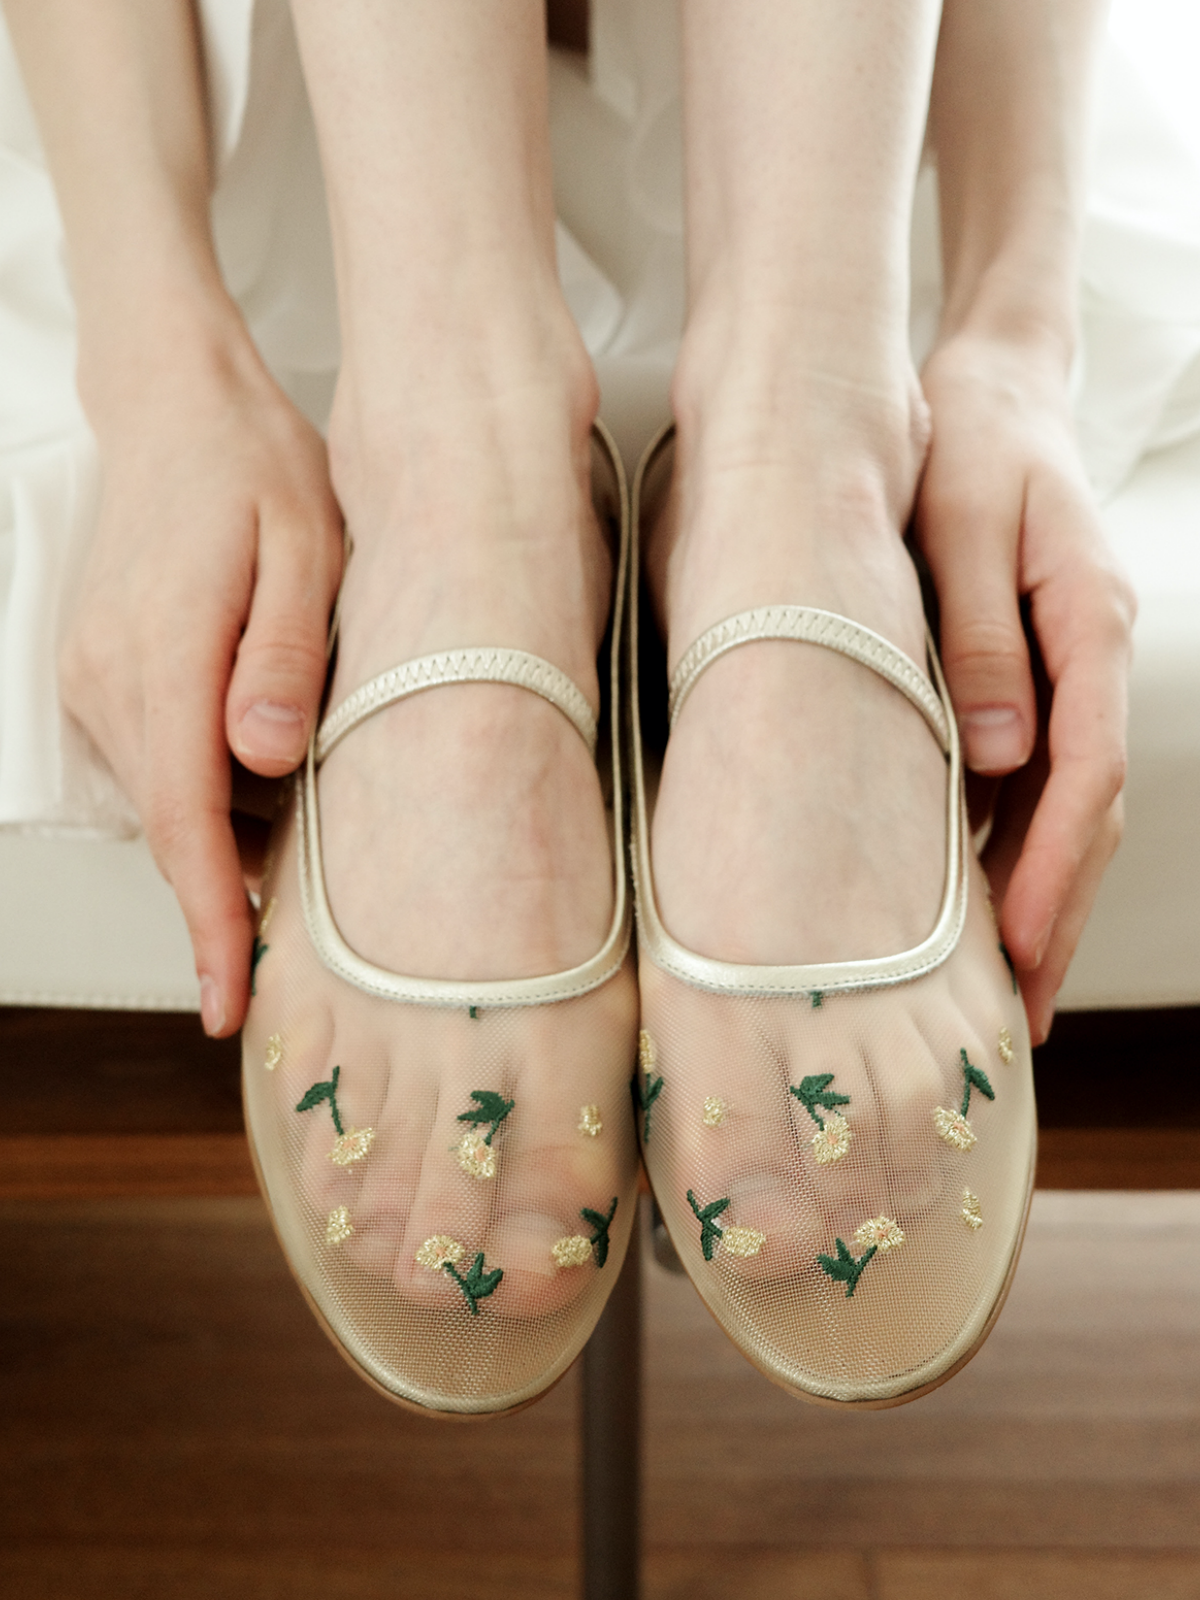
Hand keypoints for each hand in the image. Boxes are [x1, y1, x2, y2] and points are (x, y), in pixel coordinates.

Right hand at [60, 326, 342, 1036]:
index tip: (228, 1002)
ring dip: (224, 841)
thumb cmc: (251, 470)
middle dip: (224, 902)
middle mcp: (110, 683)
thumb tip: (264, 759)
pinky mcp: (100, 675)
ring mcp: (94, 680)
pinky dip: (205, 793)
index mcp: (164, 661)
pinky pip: (156, 763)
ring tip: (300, 853)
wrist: (176, 409)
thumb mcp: (303, 550)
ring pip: (164, 801)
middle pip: (171, 829)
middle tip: (290, 959)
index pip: (185, 824)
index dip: (211, 923)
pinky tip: (263, 774)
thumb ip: (284, 659)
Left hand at [916, 333, 1135, 1042]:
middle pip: (1091, 808)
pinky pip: (1041, 781)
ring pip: (1072, 806)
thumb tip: (998, 755)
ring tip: (1009, 991)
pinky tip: (988, 907)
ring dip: (1042, 898)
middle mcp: (1096, 658)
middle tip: (1020, 1011)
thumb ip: (978, 636)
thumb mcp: (959, 522)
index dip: (1055, 864)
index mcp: (1089, 620)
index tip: (1015, 943)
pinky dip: (1021, 849)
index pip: (1089, 765)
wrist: (990, 396)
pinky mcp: (1040, 680)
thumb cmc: (969, 446)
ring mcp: (1074, 674)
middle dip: (1056, 913)